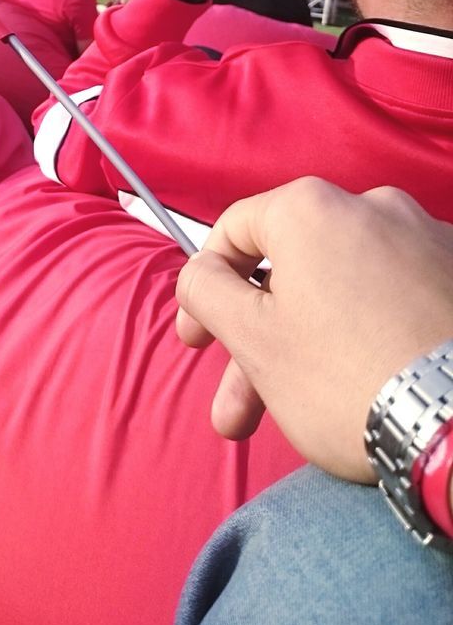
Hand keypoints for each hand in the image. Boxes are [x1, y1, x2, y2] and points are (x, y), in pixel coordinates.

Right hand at [175, 178, 452, 481]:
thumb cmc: (353, 380)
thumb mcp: (253, 339)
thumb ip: (206, 291)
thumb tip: (200, 274)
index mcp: (311, 210)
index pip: (234, 231)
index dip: (204, 286)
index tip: (197, 340)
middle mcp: (373, 207)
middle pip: (292, 271)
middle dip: (258, 344)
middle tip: (240, 408)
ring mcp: (428, 241)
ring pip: (344, 290)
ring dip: (311, 345)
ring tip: (300, 416)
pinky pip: (395, 300)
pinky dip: (370, 335)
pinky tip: (367, 388)